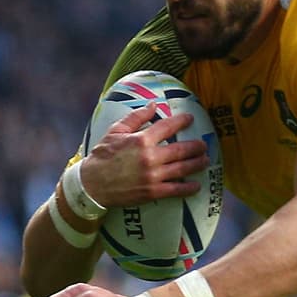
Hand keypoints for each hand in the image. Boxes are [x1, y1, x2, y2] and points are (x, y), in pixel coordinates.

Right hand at [81, 104, 208, 206]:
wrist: (91, 184)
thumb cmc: (103, 156)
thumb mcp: (115, 132)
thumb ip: (135, 117)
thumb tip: (153, 104)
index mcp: (141, 140)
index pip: (167, 127)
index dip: (181, 121)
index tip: (190, 118)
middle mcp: (150, 157)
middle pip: (181, 150)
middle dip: (196, 146)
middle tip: (204, 144)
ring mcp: (153, 176)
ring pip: (183, 168)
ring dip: (198, 164)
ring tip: (205, 160)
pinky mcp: (152, 192)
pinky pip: (176, 189)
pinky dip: (189, 187)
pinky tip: (197, 185)